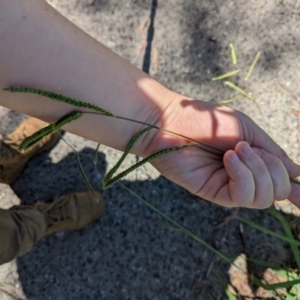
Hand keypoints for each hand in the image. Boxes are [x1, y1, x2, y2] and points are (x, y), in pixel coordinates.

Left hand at [143, 97, 299, 208]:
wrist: (171, 122)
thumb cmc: (207, 120)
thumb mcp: (246, 129)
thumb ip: (271, 151)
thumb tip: (299, 173)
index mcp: (253, 160)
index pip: (281, 181)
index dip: (298, 190)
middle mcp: (244, 176)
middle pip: (277, 190)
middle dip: (273, 168)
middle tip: (247, 147)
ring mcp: (229, 186)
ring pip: (264, 197)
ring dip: (257, 170)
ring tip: (235, 150)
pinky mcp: (214, 193)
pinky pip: (243, 195)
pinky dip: (242, 174)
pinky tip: (229, 158)